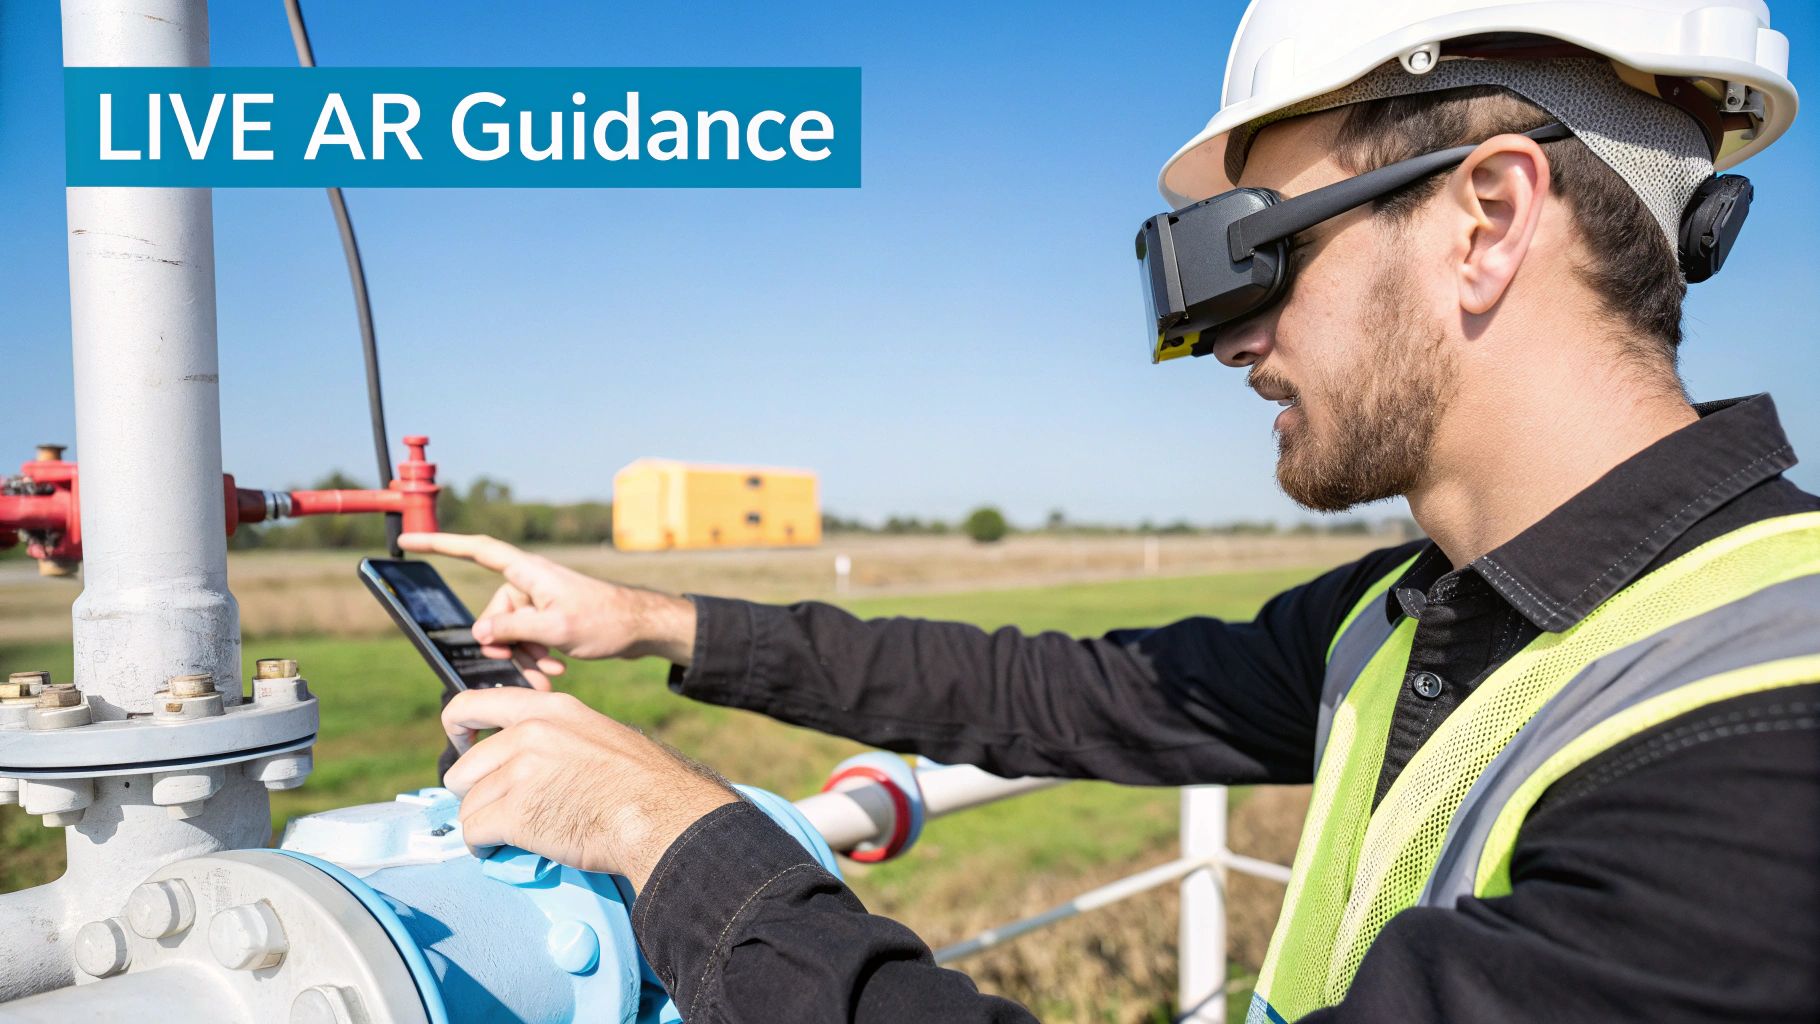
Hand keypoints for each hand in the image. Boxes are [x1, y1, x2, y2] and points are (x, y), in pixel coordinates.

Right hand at [396, 533, 698, 674]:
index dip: (441, 543)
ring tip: (548, 673)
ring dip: (523, 657)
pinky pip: (526, 640)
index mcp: (527, 572)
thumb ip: (514, 630)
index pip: (476, 550)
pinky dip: (535, 657)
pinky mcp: (548, 618)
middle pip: (492, 612)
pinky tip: (554, 670)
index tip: (408, 539)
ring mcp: (539, 601)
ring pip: (509, 633)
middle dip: (504, 644)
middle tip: (527, 666)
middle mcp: (529, 582)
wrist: (642, 628)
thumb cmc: (606, 619)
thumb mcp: (556, 627)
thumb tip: (479, 633)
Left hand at [442, 687, 736, 887]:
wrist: (661, 815)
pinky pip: (474, 833)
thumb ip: (555, 737)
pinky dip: (482, 847)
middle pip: (463, 768)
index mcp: (549, 709)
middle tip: (498, 811)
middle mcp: (529, 734)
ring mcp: (520, 772)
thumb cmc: (641, 785)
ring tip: (507, 836)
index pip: (470, 704)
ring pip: (468, 805)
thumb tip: (525, 761)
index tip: (463, 749)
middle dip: (475, 794)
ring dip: (484, 824)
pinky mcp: (515, 813)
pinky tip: (500, 850)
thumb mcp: (597, 734)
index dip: (456, 730)